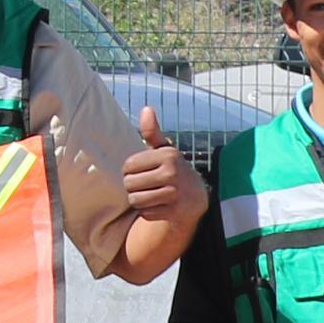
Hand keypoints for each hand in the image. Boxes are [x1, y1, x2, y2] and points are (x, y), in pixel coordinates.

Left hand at [120, 104, 191, 220]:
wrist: (196, 196)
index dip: (130, 171)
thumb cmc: (172, 169)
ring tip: (150, 194)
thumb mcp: (164, 150)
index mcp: (167, 156)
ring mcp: (174, 194)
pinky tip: (159, 205)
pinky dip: (148, 211)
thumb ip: (152, 132)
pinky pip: (145, 213)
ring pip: (135, 200)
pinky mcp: (173, 212)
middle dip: (133, 186)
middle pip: (129, 184)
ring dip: (139, 200)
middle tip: (146, 184)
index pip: (128, 166)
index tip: (142, 171)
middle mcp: (172, 173)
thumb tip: (146, 109)